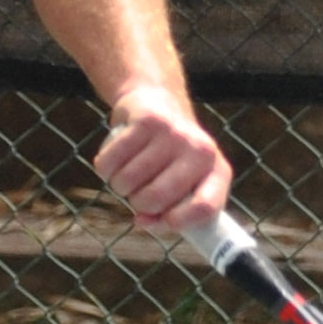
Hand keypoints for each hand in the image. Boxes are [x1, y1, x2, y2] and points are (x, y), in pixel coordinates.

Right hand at [93, 85, 231, 231]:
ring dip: (119, 184)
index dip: (178, 222)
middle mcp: (201, 151)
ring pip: (127, 181)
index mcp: (217, 172)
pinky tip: (115, 158)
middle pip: (156, 198)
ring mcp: (174, 134)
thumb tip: (142, 222)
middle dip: (138, 202)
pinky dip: (105, 168)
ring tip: (128, 170)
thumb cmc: (169, 155)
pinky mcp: (147, 121)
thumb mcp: (182, 183)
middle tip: (138, 190)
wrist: (158, 101)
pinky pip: (110, 162)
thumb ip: (167, 211)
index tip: (160, 221)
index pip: (205, 207)